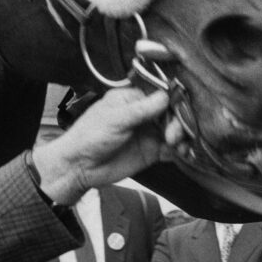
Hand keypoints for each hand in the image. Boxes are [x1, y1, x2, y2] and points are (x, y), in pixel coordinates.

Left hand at [32, 87, 180, 205]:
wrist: (79, 167)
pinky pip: (172, 148)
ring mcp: (149, 132)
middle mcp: (144, 114)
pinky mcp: (152, 151)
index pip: (161, 94)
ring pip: (175, 130)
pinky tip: (180, 153)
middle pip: (172, 112)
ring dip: (182, 136)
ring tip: (177, 146)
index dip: (174, 101)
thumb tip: (166, 95)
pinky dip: (179, 150)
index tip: (181, 110)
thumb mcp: (115, 119)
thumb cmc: (89, 136)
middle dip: (178, 122)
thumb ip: (142, 109)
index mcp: (133, 98)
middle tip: (173, 135)